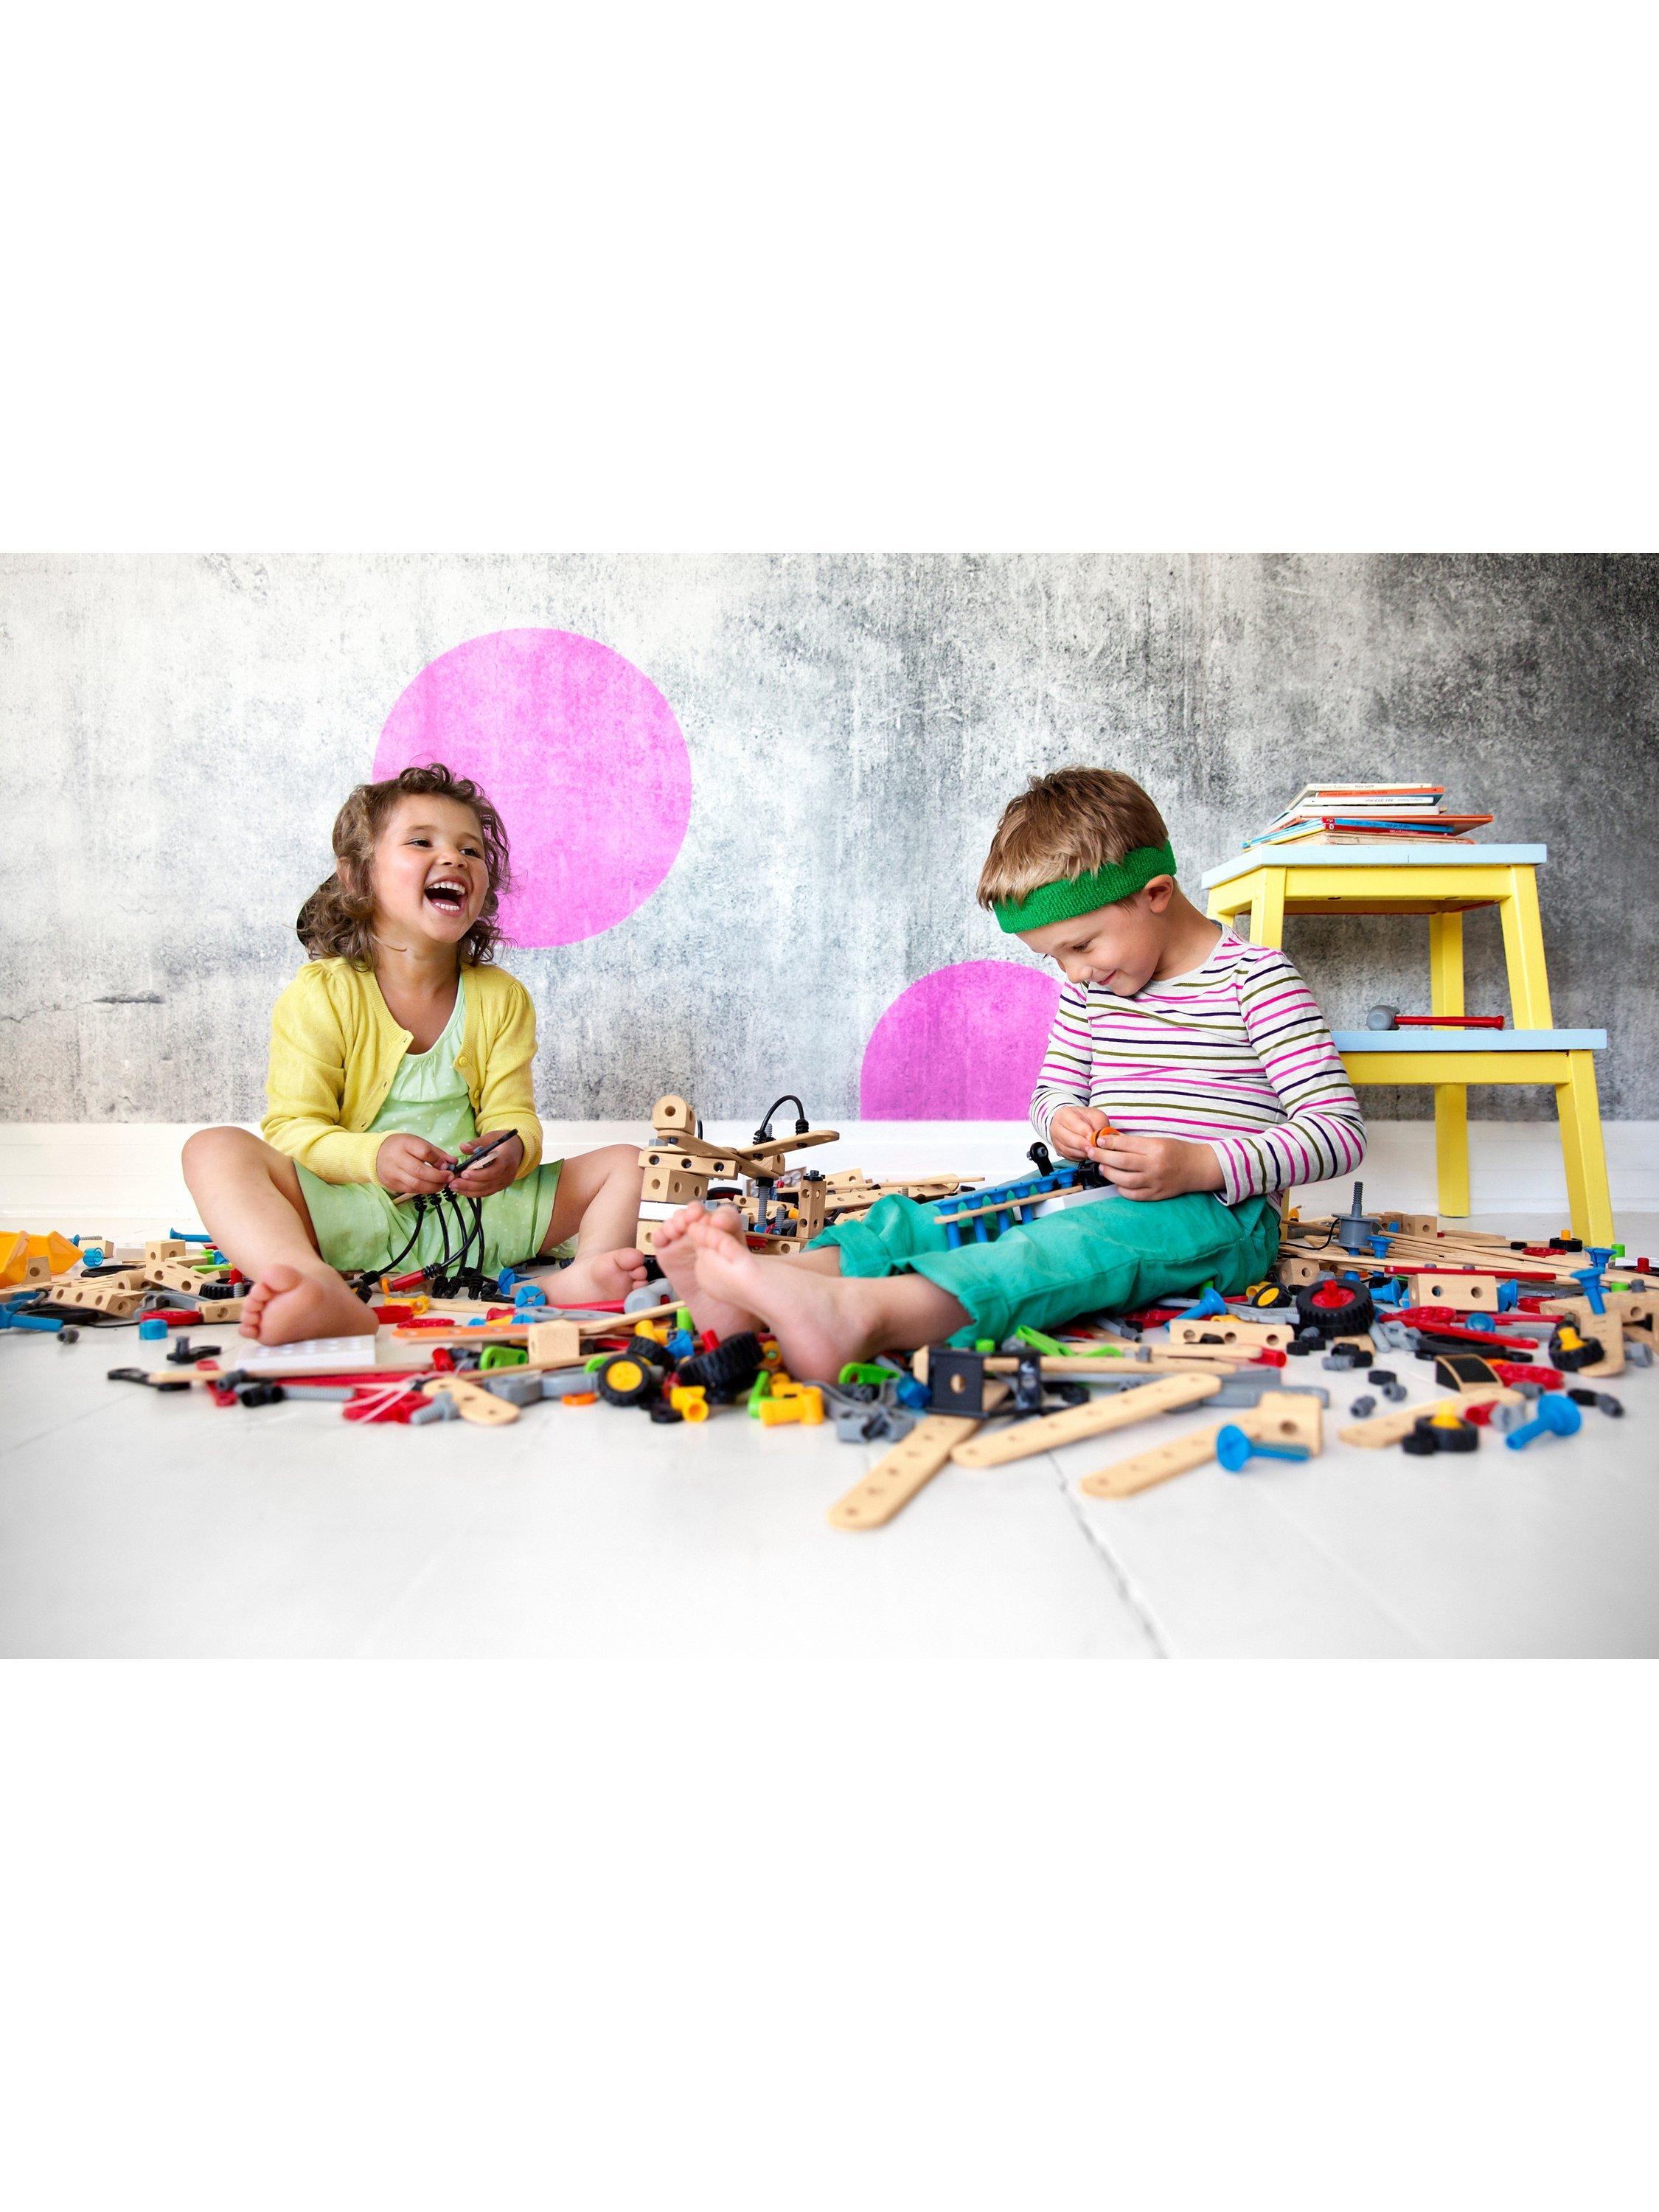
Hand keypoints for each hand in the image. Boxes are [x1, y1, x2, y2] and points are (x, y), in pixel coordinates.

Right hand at [375, 1131, 457, 1194]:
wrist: (376, 1154)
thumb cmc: (401, 1147)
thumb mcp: (418, 1143)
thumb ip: (436, 1153)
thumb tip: (454, 1162)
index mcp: (404, 1144)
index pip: (423, 1152)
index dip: (438, 1160)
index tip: (447, 1165)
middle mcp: (396, 1158)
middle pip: (419, 1171)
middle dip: (438, 1177)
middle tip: (449, 1177)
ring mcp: (392, 1173)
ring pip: (415, 1184)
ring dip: (433, 1186)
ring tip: (442, 1184)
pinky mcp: (392, 1184)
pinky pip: (411, 1190)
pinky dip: (424, 1190)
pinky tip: (432, 1187)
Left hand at [448, 1131, 523, 1196]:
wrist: (516, 1149)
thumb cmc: (502, 1142)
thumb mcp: (491, 1137)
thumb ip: (477, 1143)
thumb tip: (462, 1147)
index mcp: (506, 1159)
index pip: (494, 1171)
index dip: (478, 1174)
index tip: (464, 1173)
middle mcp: (508, 1173)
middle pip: (487, 1183)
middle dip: (468, 1184)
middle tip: (452, 1183)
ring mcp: (505, 1181)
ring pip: (486, 1190)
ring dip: (468, 1190)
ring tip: (453, 1187)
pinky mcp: (501, 1186)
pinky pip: (486, 1192)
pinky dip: (473, 1192)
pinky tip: (462, 1190)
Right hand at [1048, 1106, 1115, 1160]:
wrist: (1073, 1121)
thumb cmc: (1084, 1118)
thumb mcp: (1095, 1115)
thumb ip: (1099, 1124)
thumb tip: (1100, 1137)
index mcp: (1064, 1114)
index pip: (1074, 1124)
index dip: (1085, 1132)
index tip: (1094, 1137)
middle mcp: (1057, 1128)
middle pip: (1069, 1139)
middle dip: (1084, 1145)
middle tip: (1094, 1147)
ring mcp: (1056, 1140)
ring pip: (1069, 1150)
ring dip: (1083, 1152)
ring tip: (1093, 1151)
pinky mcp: (1060, 1151)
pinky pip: (1069, 1156)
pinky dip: (1080, 1157)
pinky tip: (1087, 1154)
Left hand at [1091, 1131, 1224, 1202]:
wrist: (1198, 1168)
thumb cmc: (1177, 1151)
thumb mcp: (1159, 1140)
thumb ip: (1137, 1143)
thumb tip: (1111, 1141)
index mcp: (1156, 1148)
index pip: (1126, 1144)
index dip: (1108, 1142)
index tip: (1097, 1140)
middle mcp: (1154, 1166)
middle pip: (1121, 1162)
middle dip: (1102, 1157)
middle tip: (1091, 1153)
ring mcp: (1155, 1182)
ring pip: (1124, 1180)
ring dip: (1109, 1174)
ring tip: (1103, 1168)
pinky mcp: (1156, 1195)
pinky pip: (1133, 1195)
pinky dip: (1121, 1189)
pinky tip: (1117, 1182)